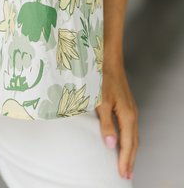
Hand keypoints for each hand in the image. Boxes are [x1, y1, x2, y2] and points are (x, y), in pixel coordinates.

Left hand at [95, 61, 138, 180]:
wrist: (108, 59)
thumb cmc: (102, 78)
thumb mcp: (101, 102)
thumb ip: (106, 124)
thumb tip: (112, 144)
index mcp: (127, 116)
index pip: (127, 144)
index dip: (124, 160)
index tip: (122, 174)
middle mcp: (132, 114)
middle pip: (134, 142)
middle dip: (130, 160)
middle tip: (126, 175)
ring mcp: (131, 109)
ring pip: (133, 135)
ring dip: (130, 151)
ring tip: (126, 163)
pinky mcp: (126, 105)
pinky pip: (130, 128)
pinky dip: (129, 139)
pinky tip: (123, 141)